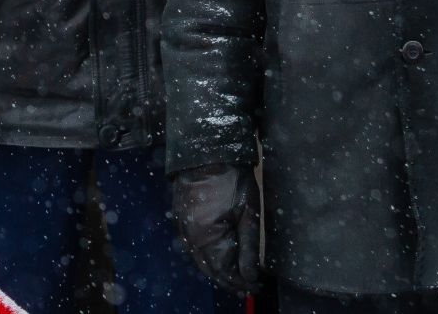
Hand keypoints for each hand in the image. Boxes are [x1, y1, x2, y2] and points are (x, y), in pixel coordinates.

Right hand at [170, 163, 260, 294]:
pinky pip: (194, 246)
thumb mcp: (248, 213)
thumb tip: (250, 276)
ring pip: (200, 259)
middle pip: (209, 269)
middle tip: (248, 286)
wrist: (207, 149)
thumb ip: (248, 248)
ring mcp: (182, 227)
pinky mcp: (181, 217)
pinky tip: (220, 255)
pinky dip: (208, 255)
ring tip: (237, 275)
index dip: (240, 283)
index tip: (256, 287)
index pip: (223, 272)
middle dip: (229, 280)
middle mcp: (190, 237)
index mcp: (206, 238)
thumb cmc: (232, 179)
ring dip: (218, 269)